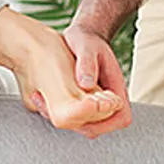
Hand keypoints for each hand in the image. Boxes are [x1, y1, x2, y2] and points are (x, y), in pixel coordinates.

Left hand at [0, 13, 124, 135]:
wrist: (81, 37)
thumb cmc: (88, 40)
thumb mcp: (86, 47)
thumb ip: (87, 64)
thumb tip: (86, 84)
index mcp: (116, 87)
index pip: (121, 117)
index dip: (107, 123)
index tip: (86, 117)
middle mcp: (106, 99)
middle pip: (100, 126)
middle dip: (78, 124)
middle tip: (53, 111)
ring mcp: (93, 102)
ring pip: (84, 123)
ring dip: (64, 119)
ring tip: (43, 104)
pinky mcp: (79, 101)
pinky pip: (72, 114)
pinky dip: (57, 110)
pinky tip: (42, 98)